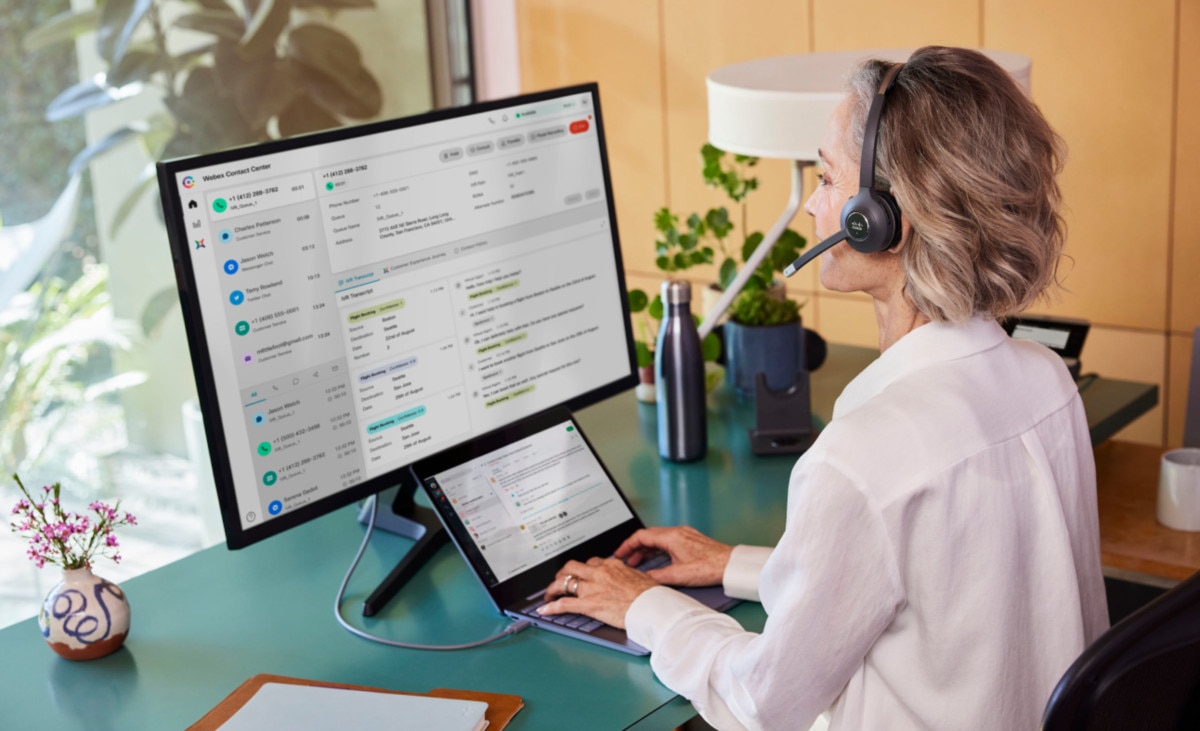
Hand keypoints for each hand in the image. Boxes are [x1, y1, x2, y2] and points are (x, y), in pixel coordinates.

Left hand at [539, 557, 658, 628]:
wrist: (651, 606)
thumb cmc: (650, 595)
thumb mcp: (639, 578)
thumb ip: (628, 576)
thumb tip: (629, 579)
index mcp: (612, 565)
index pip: (591, 562)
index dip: (583, 568)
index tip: (581, 573)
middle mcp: (598, 573)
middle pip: (572, 567)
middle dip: (563, 573)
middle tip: (560, 580)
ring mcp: (592, 588)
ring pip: (564, 582)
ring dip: (553, 588)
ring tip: (549, 594)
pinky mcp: (588, 604)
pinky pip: (564, 604)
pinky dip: (551, 607)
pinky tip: (544, 610)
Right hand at [614, 526, 731, 586]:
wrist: (729, 565)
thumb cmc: (709, 567)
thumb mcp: (678, 575)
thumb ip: (656, 576)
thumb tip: (643, 579)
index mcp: (671, 537)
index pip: (641, 536)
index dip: (627, 545)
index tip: (619, 554)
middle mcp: (676, 532)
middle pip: (648, 535)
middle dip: (635, 547)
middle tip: (627, 560)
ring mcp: (684, 534)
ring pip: (658, 538)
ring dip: (646, 549)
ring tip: (639, 562)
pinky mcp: (690, 539)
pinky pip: (667, 540)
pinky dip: (657, 548)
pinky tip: (657, 559)